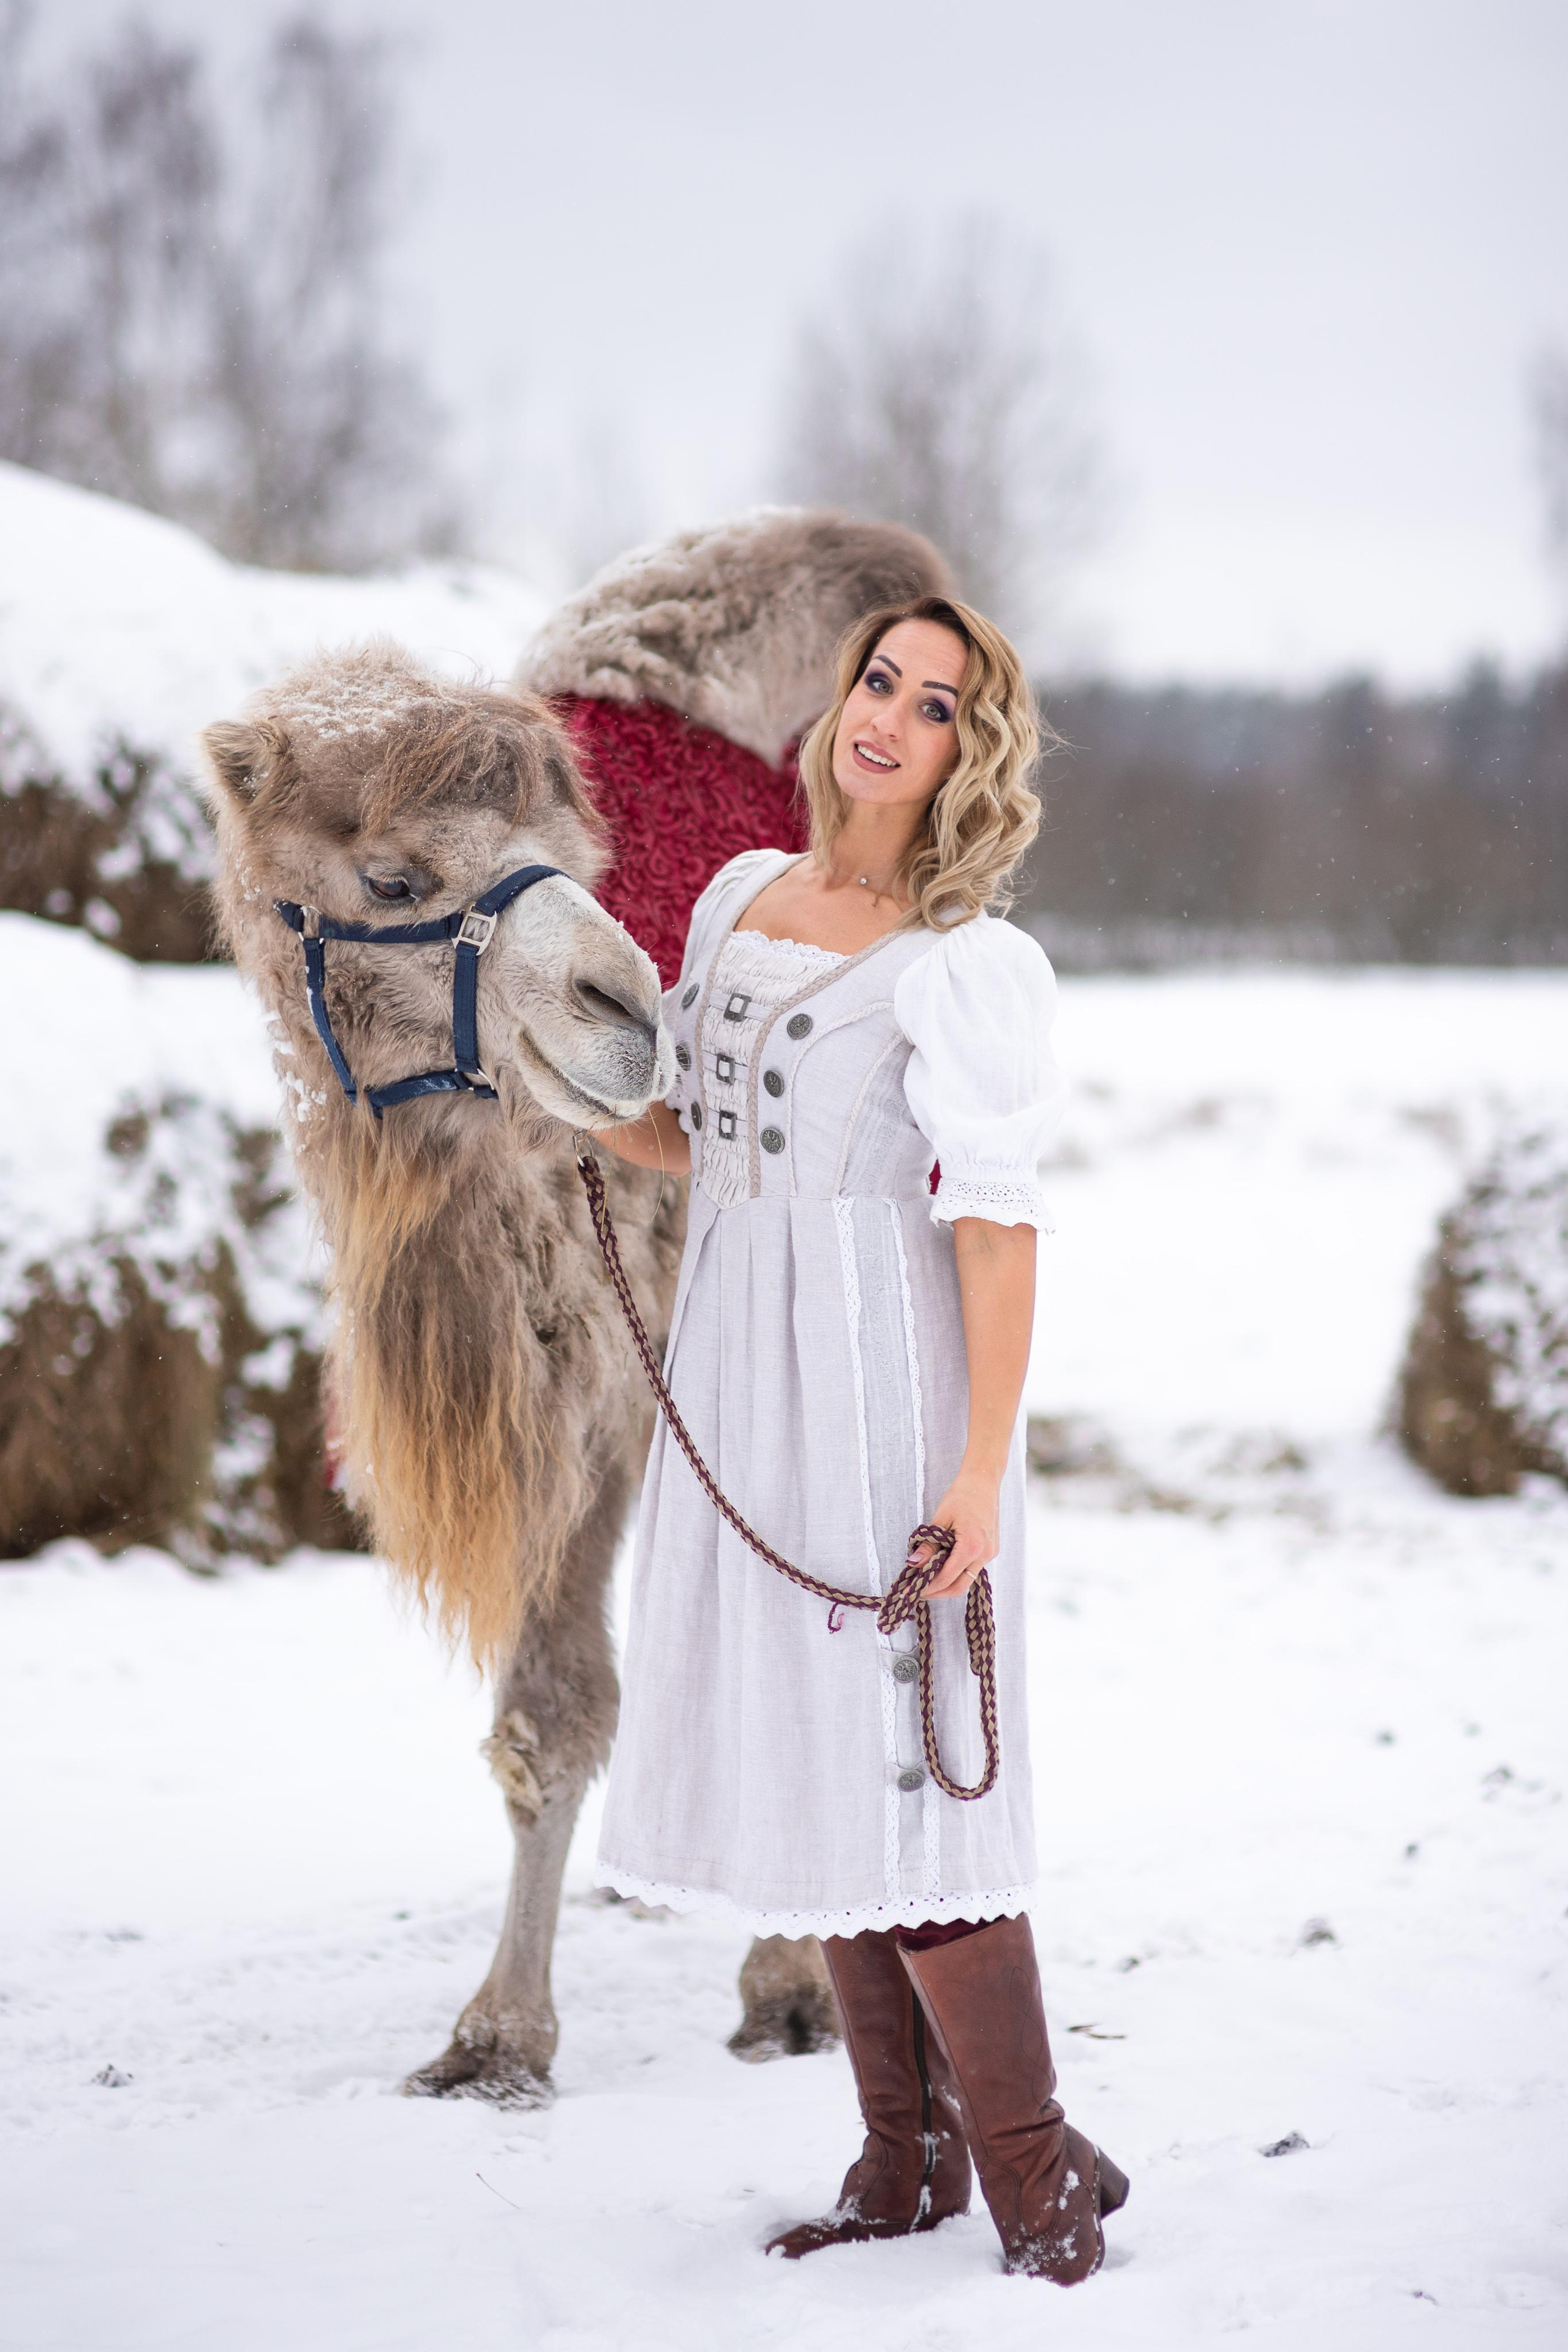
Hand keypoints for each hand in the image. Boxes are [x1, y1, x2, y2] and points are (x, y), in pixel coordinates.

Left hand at [913, 1466, 999, 1599]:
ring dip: (947, 1582)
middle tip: (917, 1590)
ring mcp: (990, 1553)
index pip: (947, 1578)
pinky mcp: (991, 1549)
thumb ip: (929, 1546)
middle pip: (959, 1587)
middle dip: (937, 1592)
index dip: (928, 1587)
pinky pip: (972, 1568)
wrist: (983, 1480)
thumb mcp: (940, 1520)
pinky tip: (942, 1565)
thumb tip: (913, 1564)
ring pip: (967, 1579)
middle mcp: (985, 1554)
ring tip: (927, 1577)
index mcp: (972, 1547)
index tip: (911, 1590)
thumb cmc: (962, 1495)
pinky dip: (957, 1571)